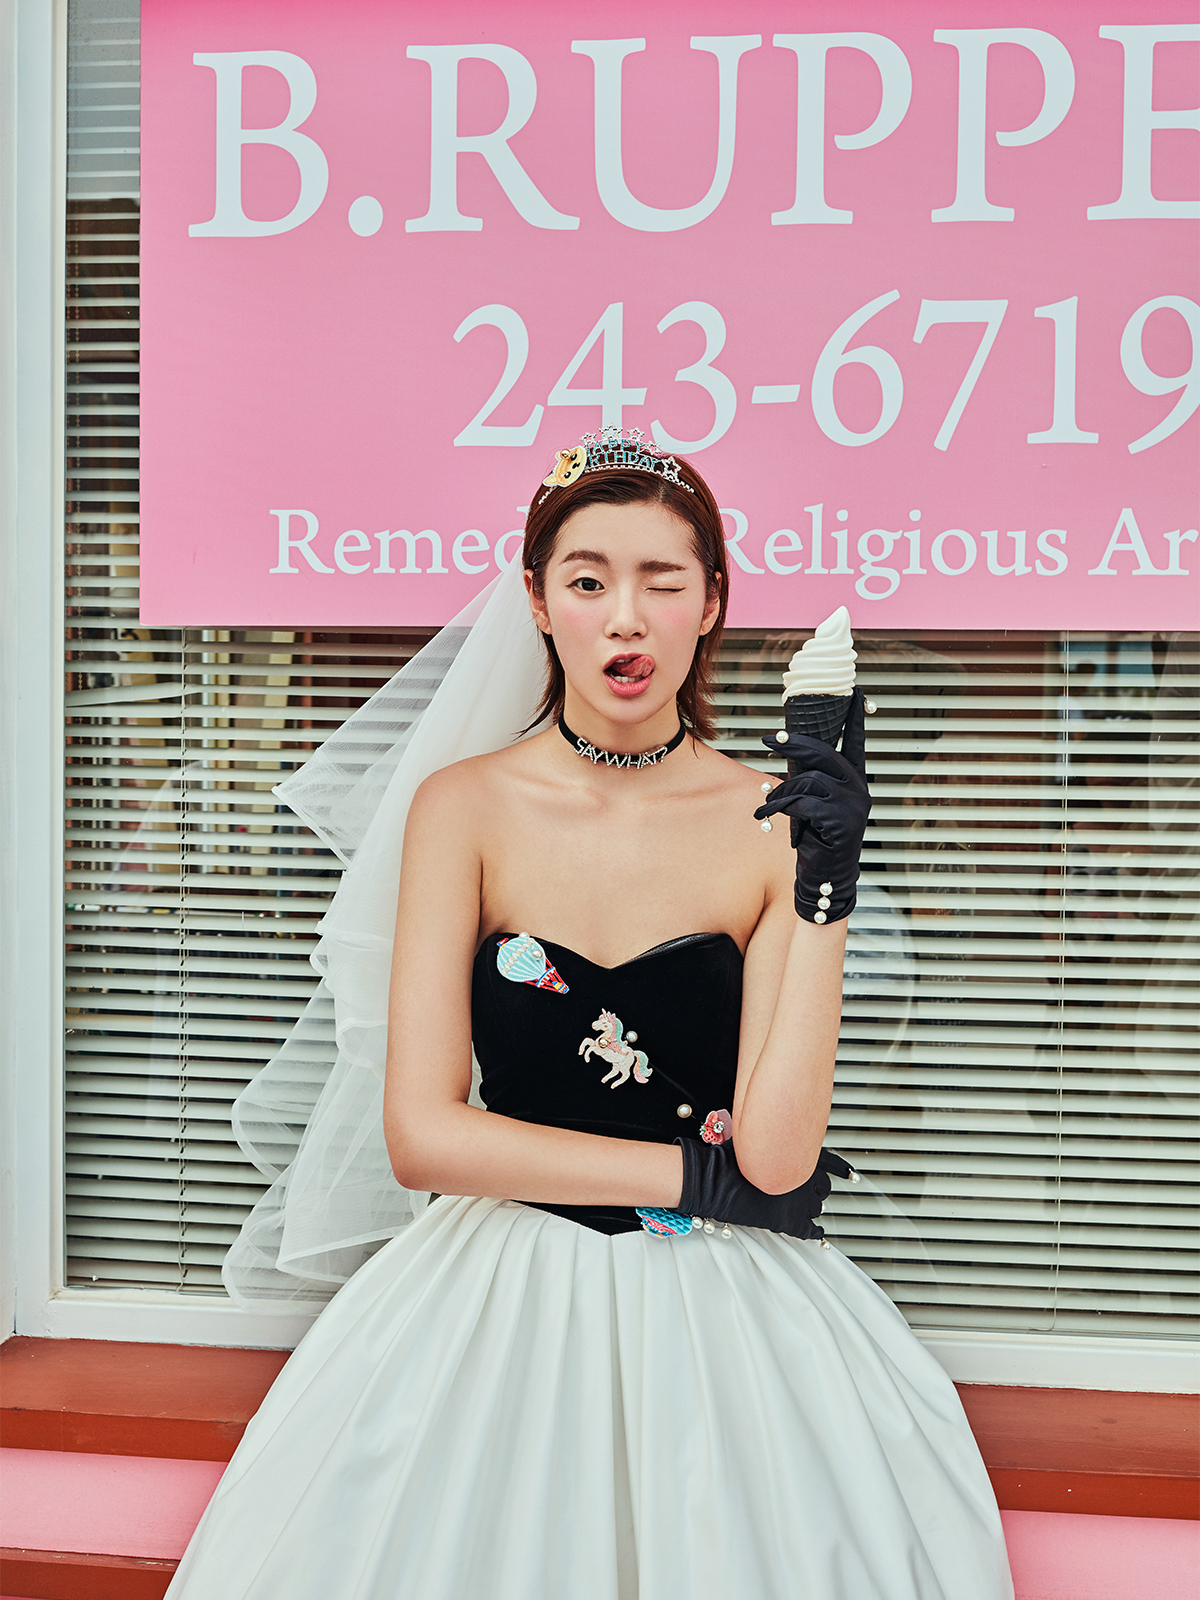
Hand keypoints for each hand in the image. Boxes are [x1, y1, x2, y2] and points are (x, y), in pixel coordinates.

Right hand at [675, 1137, 854, 1241]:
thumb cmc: (729, 1157)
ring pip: (816, 1207)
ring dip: (810, 1208)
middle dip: (815, 1189)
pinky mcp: (787, 1220)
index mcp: (798, 1154)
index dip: (842, 1170)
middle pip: (823, 1187)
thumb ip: (778, 1148)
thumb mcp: (756, 1142)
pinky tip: (818, 1237)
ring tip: (799, 1208)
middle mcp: (803, 1176)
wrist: (714, 1179)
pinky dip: (816, 1234)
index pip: (831, 1162)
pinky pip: (810, 1230)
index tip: (851, 1174)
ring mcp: (797, 1200)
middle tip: (805, 1191)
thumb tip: (782, 1150)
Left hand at [754, 688, 870, 923]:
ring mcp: (853, 804)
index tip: (858, 691)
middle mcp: (859, 788)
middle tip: (767, 739)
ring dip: (779, 794)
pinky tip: (769, 821)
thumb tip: (786, 749)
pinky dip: (781, 811)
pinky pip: (802, 803)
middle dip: (793, 744)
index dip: (855, 718)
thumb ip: (808, 780)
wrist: (824, 878)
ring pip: (806, 781)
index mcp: (855, 780)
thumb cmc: (815, 839)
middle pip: (824, 753)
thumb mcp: (812, 804)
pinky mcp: (841, 821)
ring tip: (767, 808)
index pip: (856, 742)